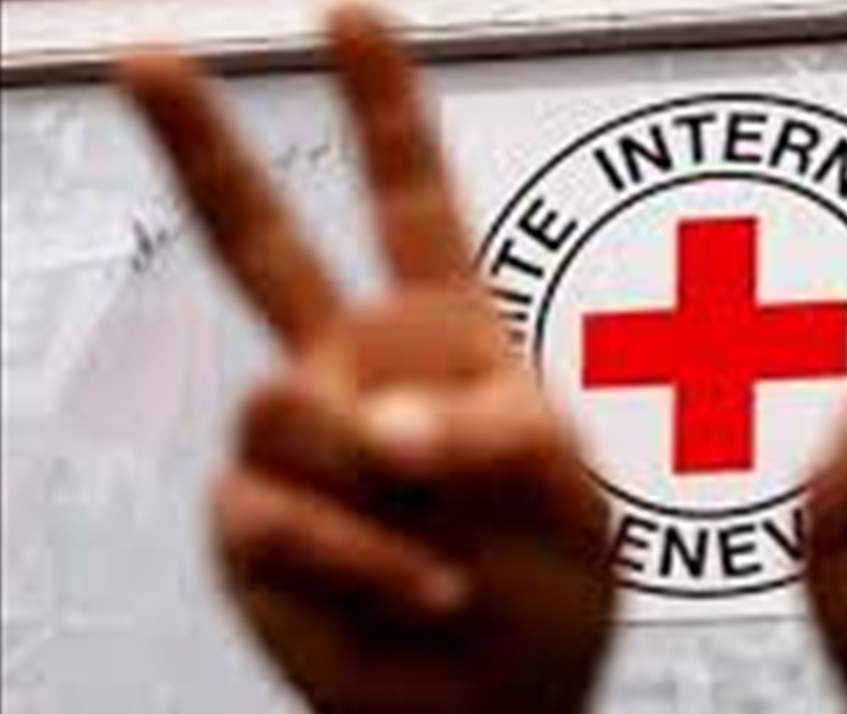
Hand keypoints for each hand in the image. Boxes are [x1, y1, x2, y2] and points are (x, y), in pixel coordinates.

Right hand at [118, 7, 613, 713]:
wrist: (504, 708)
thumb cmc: (551, 590)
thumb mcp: (569, 491)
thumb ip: (491, 431)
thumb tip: (379, 421)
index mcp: (448, 341)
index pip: (411, 205)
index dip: (385, 109)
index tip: (350, 17)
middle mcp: (357, 376)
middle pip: (262, 246)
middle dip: (206, 151)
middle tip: (147, 58)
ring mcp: (299, 450)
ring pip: (281, 403)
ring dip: (378, 484)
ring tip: (450, 546)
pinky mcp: (257, 528)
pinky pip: (275, 511)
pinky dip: (365, 561)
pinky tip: (425, 592)